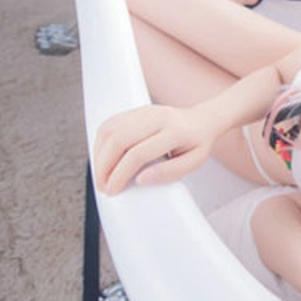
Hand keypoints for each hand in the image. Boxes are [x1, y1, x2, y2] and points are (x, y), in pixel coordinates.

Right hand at [94, 104, 213, 193]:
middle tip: (103, 186)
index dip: (120, 174)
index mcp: (175, 131)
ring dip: (99, 155)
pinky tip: (103, 158)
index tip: (113, 190)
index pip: (138, 153)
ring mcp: (144, 111)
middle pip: (119, 139)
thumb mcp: (194, 162)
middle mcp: (157, 117)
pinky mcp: (135, 110)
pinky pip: (109, 124)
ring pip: (110, 130)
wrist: (201, 120)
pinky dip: (101, 143)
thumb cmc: (197, 143)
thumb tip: (141, 180)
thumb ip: (169, 172)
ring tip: (101, 175)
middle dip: (104, 166)